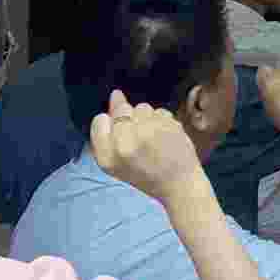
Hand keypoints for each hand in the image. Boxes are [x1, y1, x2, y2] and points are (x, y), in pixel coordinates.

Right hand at [89, 88, 205, 204]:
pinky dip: (161, 120)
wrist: (180, 184)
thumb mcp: (117, 164)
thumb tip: (116, 95)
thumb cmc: (146, 176)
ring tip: (153, 137)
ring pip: (142, 107)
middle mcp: (125, 143)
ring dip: (146, 117)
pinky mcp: (167, 125)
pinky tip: (165, 136)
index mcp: (108, 157)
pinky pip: (159, 111)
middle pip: (121, 109)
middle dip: (129, 118)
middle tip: (141, 138)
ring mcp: (148, 132)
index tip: (120, 132)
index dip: (109, 123)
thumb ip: (109, 134)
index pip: (99, 121)